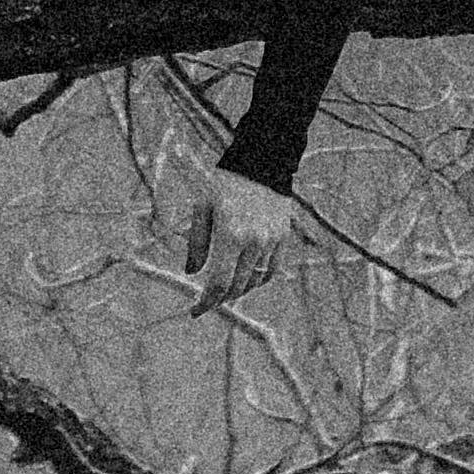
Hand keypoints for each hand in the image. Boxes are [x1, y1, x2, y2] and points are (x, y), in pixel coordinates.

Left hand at [182, 170, 305, 305]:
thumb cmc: (224, 183)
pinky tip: (246, 279)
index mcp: (230, 235)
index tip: (195, 311)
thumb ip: (196, 243)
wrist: (261, 161)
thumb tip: (191, 273)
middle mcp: (253, 242)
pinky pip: (271, 270)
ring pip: (254, 281)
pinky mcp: (282, 238)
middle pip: (236, 287)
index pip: (218, 283)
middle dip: (218, 298)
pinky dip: (258, 280)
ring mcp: (270, 241)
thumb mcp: (202, 207)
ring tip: (223, 289)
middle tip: (206, 301)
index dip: (206, 302)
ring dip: (237, 290)